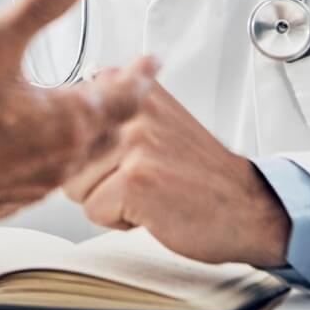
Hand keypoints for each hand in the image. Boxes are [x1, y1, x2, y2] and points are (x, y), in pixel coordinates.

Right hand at [0, 0, 159, 221]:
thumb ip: (42, 0)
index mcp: (68, 121)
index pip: (126, 96)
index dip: (142, 74)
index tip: (152, 61)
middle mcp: (60, 159)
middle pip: (110, 132)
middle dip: (119, 105)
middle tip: (121, 86)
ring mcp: (34, 185)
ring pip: (79, 159)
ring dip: (87, 133)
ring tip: (80, 115)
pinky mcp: (7, 200)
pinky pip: (45, 178)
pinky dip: (52, 156)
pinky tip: (31, 149)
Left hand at [62, 82, 289, 266]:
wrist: (248, 207)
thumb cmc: (198, 172)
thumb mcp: (156, 119)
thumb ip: (112, 106)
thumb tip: (61, 106)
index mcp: (132, 89)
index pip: (67, 122)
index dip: (90, 151)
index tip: (124, 155)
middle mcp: (131, 108)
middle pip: (66, 157)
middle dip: (95, 178)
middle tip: (142, 178)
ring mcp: (133, 143)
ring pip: (74, 186)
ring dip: (106, 199)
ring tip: (147, 191)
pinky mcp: (134, 180)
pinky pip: (94, 211)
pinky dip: (120, 221)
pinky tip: (154, 209)